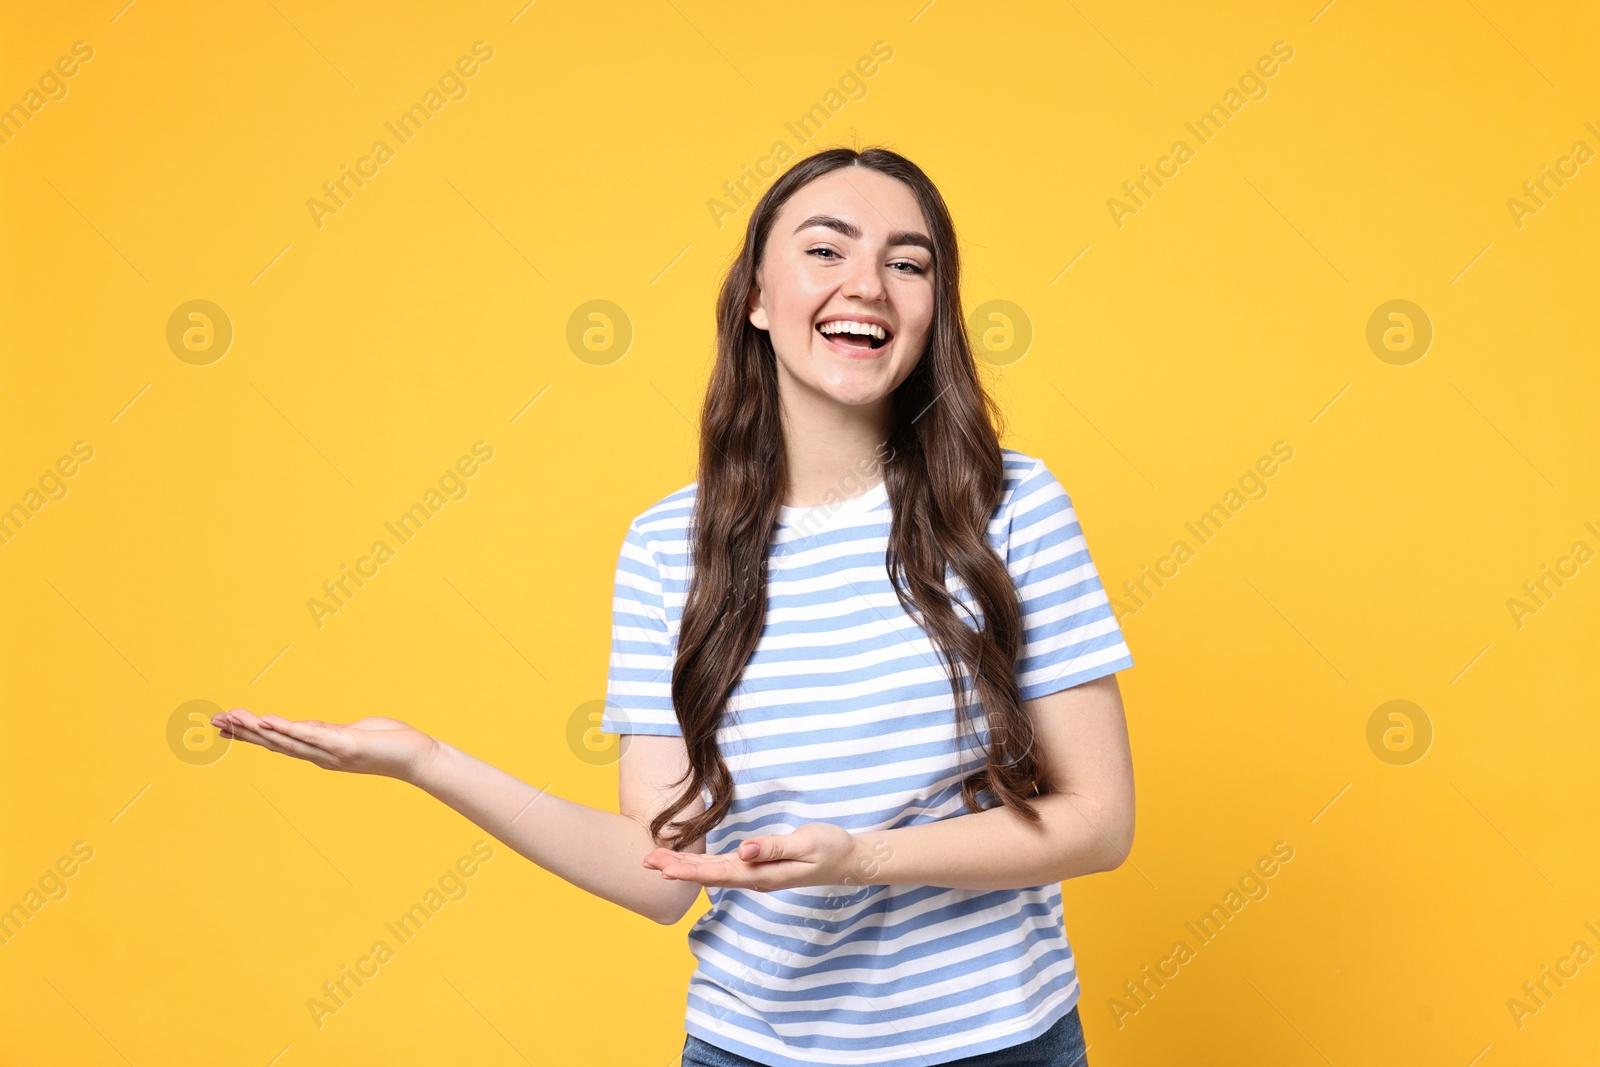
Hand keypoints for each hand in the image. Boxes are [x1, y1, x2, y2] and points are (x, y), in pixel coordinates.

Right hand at [213, 708, 439, 782]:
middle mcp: (320, 756)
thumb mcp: (350, 733)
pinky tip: (268, 721)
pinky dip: (288, 729)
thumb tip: (307, 727)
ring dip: (258, 729)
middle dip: (244, 731)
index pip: (278, 741)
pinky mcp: (345, 745)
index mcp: (319, 751)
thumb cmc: (389, 742)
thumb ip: (326, 731)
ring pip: (286, 740)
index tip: (224, 725)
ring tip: (232, 717)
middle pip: (274, 742)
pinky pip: (311, 736)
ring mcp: (330, 753)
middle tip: (214, 720)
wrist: (417, 757)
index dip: (250, 734)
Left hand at [643, 822, 860, 892]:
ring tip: (657, 861)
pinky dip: (702, 863)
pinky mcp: (757, 865)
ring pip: (713, 871)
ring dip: (684, 866)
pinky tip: (688, 860)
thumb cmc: (829, 848)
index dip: (690, 870)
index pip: (719, 873)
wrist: (848, 860)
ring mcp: (755, 873)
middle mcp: (754, 877)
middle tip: (645, 862)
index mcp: (762, 873)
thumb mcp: (805, 843)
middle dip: (677, 868)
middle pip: (708, 875)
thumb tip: (743, 850)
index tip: (664, 868)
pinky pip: (724, 866)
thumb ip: (774, 848)